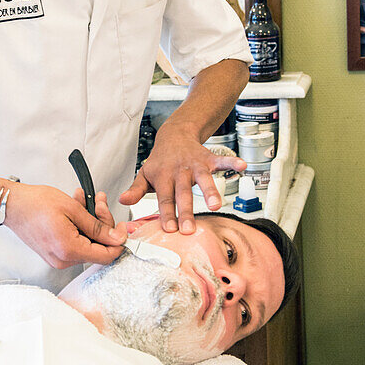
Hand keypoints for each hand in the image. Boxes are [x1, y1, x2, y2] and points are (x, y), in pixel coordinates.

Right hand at [4, 183, 125, 269]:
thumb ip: (97, 226)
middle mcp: (63, 259)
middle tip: (99, 201)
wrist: (10, 205)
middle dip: (102, 223)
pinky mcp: (53, 253)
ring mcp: (57, 258)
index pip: (106, 256)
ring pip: (87, 243)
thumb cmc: (35, 203)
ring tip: (84, 199)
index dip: (118, 240)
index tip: (121, 225)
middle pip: (97, 248)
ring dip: (90, 221)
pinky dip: (79, 226)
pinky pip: (75, 241)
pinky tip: (75, 207)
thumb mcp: (72, 208)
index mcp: (69, 250)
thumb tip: (117, 239)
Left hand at [119, 121, 245, 233]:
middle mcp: (179, 171)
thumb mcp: (144, 174)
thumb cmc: (159, 161)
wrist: (174, 135)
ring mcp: (195, 165)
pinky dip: (232, 162)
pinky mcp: (208, 159)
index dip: (167, 214)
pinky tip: (242, 166)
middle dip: (186, 212)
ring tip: (216, 205)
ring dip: (210, 191)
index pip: (164, 199)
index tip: (170, 230)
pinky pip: (221, 160)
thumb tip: (122, 201)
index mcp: (162, 177)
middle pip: (183, 193)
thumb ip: (136, 190)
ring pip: (203, 179)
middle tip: (189, 230)